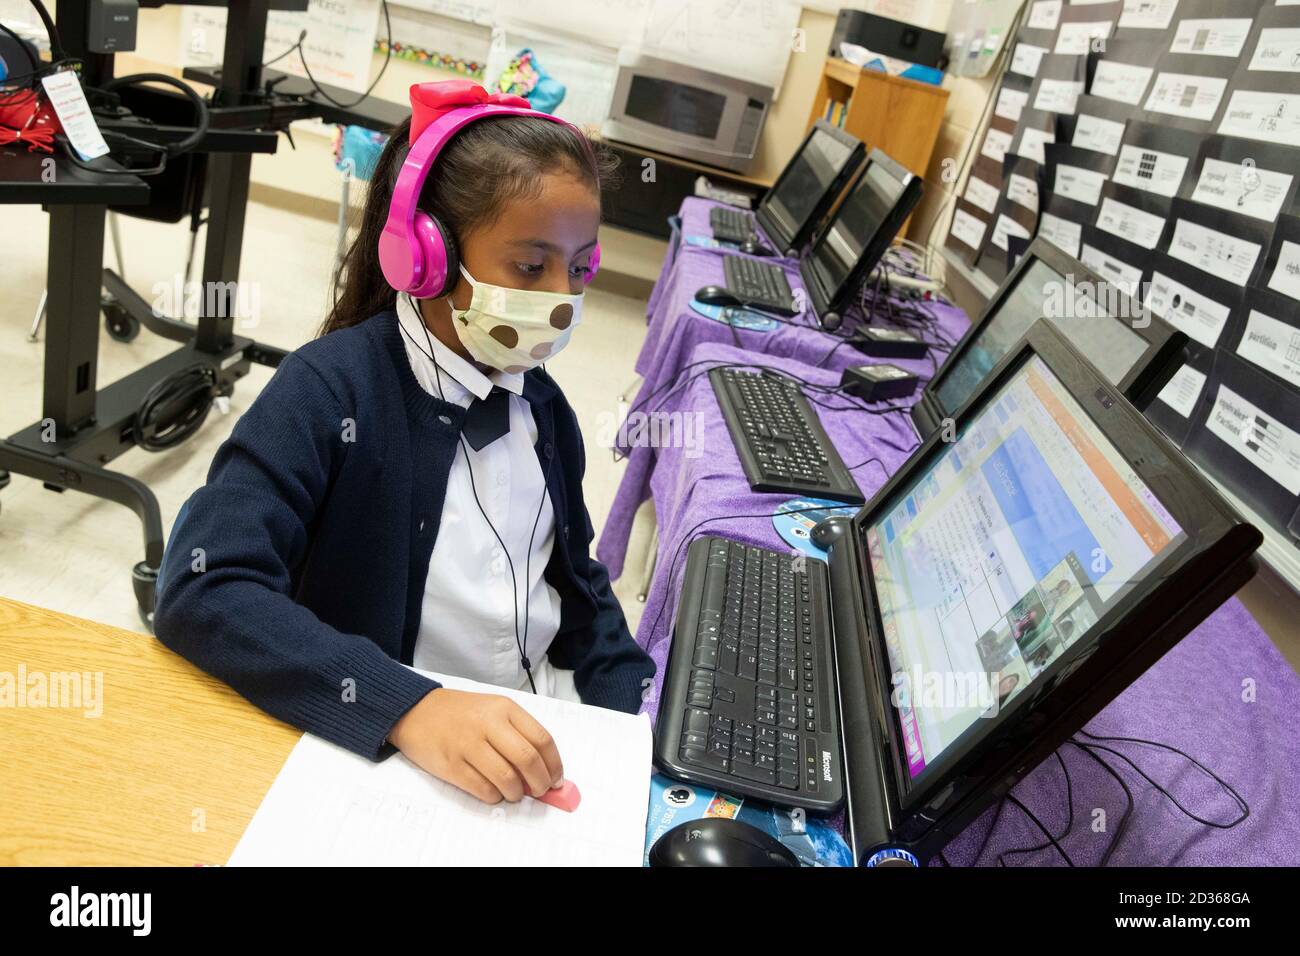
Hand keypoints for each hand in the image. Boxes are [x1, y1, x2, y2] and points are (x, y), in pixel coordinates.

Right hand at [389, 688, 563, 803]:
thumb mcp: (493, 711)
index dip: (554, 764)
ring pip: (506, 778)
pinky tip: (493, 792)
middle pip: (527, 759)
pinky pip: (483, 789)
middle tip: (540, 791)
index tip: (557, 779)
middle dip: (540, 782)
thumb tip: (543, 771)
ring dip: (516, 793)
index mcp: (504, 708)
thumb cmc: (462, 714)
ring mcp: (468, 745)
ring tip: (513, 793)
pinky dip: (494, 796)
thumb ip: (518, 734)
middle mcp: (488, 724)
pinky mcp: (451, 765)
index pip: (541, 739)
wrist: (417, 711)